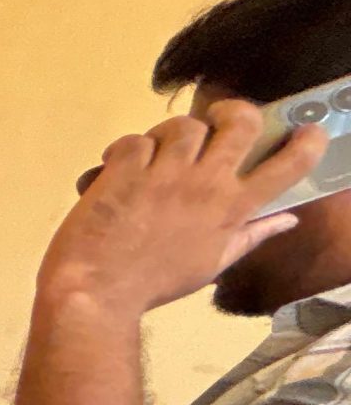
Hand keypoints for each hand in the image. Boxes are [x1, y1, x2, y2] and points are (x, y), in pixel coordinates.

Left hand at [39, 101, 325, 313]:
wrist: (96, 291)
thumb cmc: (154, 283)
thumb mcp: (211, 263)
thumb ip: (251, 235)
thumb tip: (288, 218)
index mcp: (233, 209)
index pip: (290, 166)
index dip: (307, 142)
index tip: (305, 133)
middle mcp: (206, 184)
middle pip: (241, 122)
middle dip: (233, 113)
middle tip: (218, 122)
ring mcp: (164, 174)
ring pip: (185, 124)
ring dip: (170, 134)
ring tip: (156, 153)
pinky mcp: (124, 169)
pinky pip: (136, 139)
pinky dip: (127, 149)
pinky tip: (117, 167)